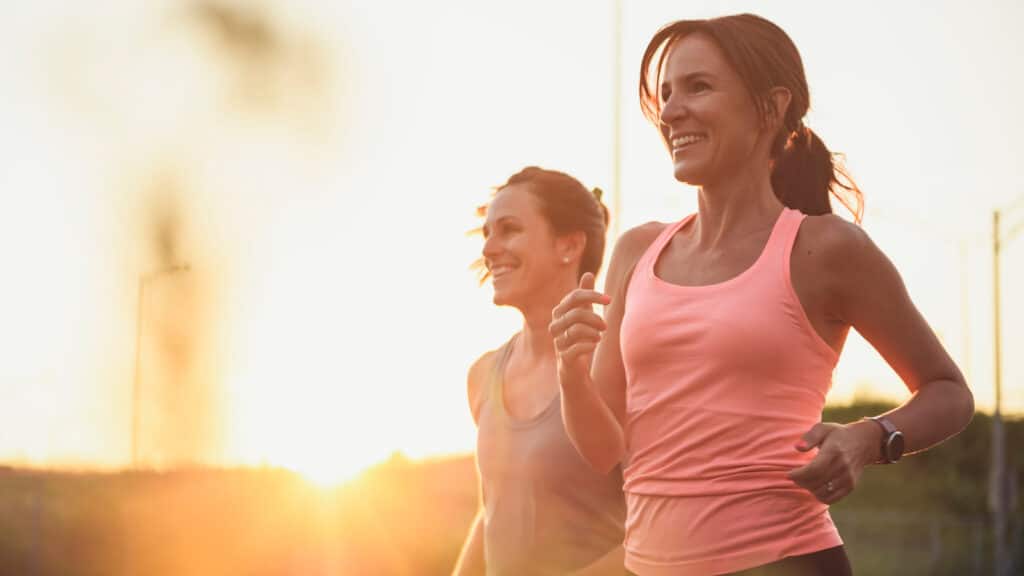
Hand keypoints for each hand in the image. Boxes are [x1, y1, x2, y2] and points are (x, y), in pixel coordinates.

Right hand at [548, 272, 610, 389]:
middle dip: (595, 318)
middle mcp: (555, 325)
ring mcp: (557, 342)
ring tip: (600, 336)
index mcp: (559, 312)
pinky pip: (576, 348)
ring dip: (594, 332)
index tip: (609, 299)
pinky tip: (594, 345)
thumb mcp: (584, 314)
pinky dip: (589, 345)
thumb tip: (588, 273)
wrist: (574, 367)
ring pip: (576, 330)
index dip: (593, 295)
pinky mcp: (563, 358)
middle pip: (576, 314)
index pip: (575, 297)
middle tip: (605, 325)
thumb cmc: (580, 337)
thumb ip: (585, 296)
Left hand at [787, 420, 879, 503]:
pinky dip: (819, 496)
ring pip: (822, 492)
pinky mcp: (850, 486)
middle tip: (795, 476)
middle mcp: (843, 466)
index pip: (814, 470)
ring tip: (805, 480)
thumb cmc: (837, 434)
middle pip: (816, 482)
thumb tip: (797, 448)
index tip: (788, 474)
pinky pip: (831, 499)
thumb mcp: (822, 428)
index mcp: (834, 451)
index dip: (799, 475)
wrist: (864, 442)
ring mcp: (848, 478)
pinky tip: (815, 486)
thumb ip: (809, 437)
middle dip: (801, 481)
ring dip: (809, 489)